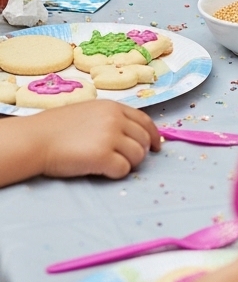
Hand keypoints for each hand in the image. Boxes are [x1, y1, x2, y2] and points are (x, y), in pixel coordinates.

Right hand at [34, 103, 160, 179]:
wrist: (37, 139)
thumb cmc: (57, 129)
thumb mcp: (89, 113)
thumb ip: (111, 120)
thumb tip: (132, 135)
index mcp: (113, 107)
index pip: (144, 121)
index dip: (153, 136)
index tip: (156, 147)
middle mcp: (115, 119)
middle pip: (144, 141)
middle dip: (138, 153)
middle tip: (123, 160)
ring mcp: (110, 137)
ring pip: (138, 156)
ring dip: (127, 164)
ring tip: (108, 164)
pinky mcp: (103, 156)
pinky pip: (124, 170)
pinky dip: (116, 173)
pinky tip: (101, 169)